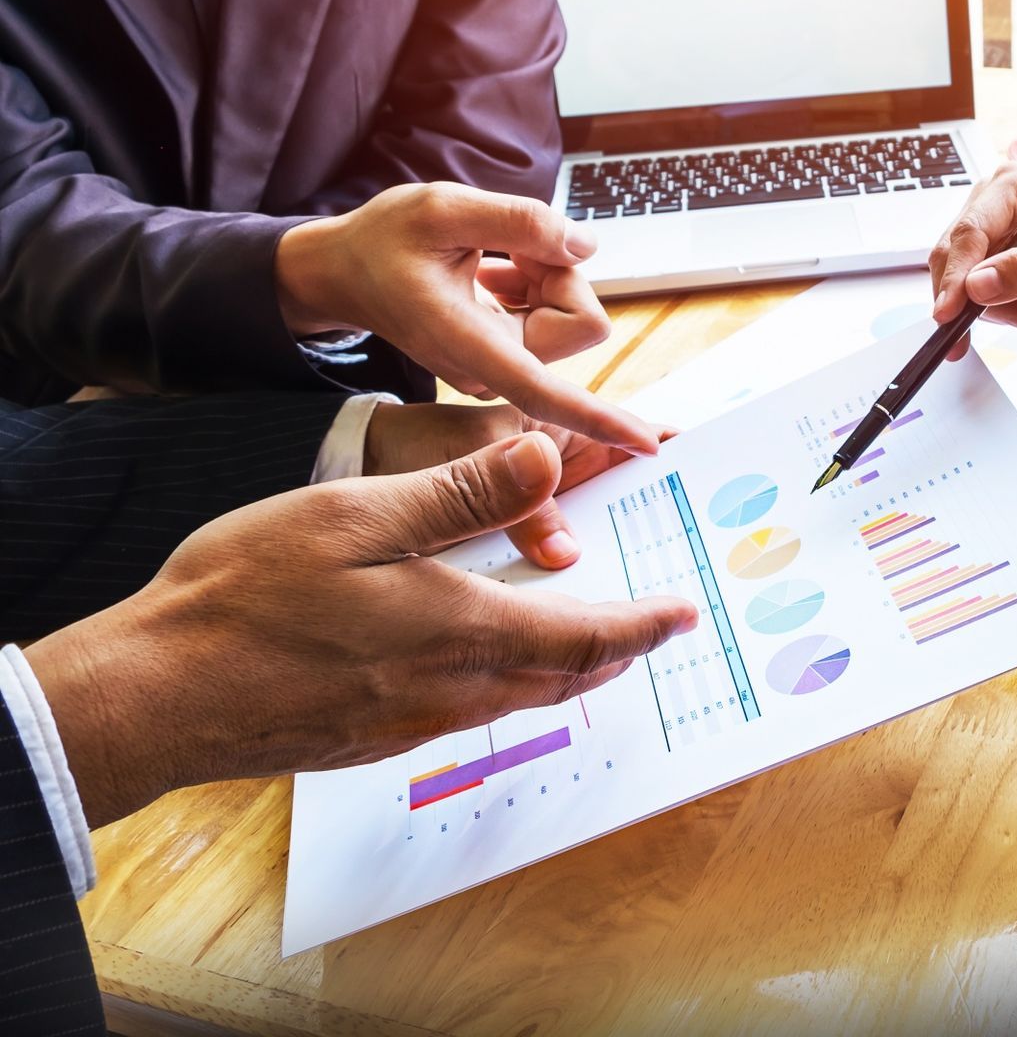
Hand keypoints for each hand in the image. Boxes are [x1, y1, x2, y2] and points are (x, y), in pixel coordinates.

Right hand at [24, 433, 698, 827]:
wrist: (152, 696)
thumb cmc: (244, 597)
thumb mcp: (356, 516)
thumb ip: (459, 494)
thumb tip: (547, 457)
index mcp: (461, 630)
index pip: (586, 635)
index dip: (642, 624)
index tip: (683, 615)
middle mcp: (450, 690)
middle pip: (564, 676)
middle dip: (617, 650)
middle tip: (652, 628)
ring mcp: (410, 724)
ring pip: (519, 699)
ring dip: (566, 669)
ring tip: (589, 641)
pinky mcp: (371, 738)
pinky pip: (469, 711)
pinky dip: (508, 683)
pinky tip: (489, 661)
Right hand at [275, 182, 657, 450]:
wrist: (345, 272)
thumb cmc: (381, 241)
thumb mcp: (442, 208)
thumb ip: (519, 222)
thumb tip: (586, 247)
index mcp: (470, 349)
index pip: (549, 392)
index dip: (601, 418)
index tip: (647, 445)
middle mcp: (493, 371)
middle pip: (580, 318)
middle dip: (554, 270)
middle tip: (501, 245)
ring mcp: (503, 366)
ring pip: (570, 309)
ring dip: (542, 271)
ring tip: (487, 258)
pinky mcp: (509, 353)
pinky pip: (554, 309)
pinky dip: (535, 279)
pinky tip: (491, 269)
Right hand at [928, 164, 1016, 359]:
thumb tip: (976, 285)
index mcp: (1011, 186)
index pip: (969, 232)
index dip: (955, 276)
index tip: (948, 313)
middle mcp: (993, 203)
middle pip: (956, 258)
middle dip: (977, 299)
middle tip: (1003, 324)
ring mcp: (990, 233)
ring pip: (962, 283)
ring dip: (999, 310)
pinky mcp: (991, 260)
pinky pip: (975, 296)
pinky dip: (1004, 313)